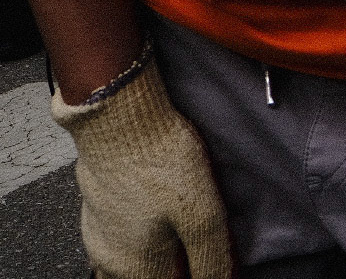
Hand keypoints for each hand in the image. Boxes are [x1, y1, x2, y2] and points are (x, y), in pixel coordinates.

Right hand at [50, 53, 231, 278]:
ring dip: (161, 251)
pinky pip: (122, 237)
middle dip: (179, 265)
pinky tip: (160, 212)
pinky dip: (144, 235)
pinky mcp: (97, 209)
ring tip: (184, 226)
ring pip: (133, 260)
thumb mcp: (202, 215)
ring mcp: (99, 234)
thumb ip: (210, 259)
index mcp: (136, 268)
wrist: (120, 117)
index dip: (201, 273)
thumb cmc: (159, 162)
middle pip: (152, 276)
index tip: (213, 254)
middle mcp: (110, 259)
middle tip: (201, 240)